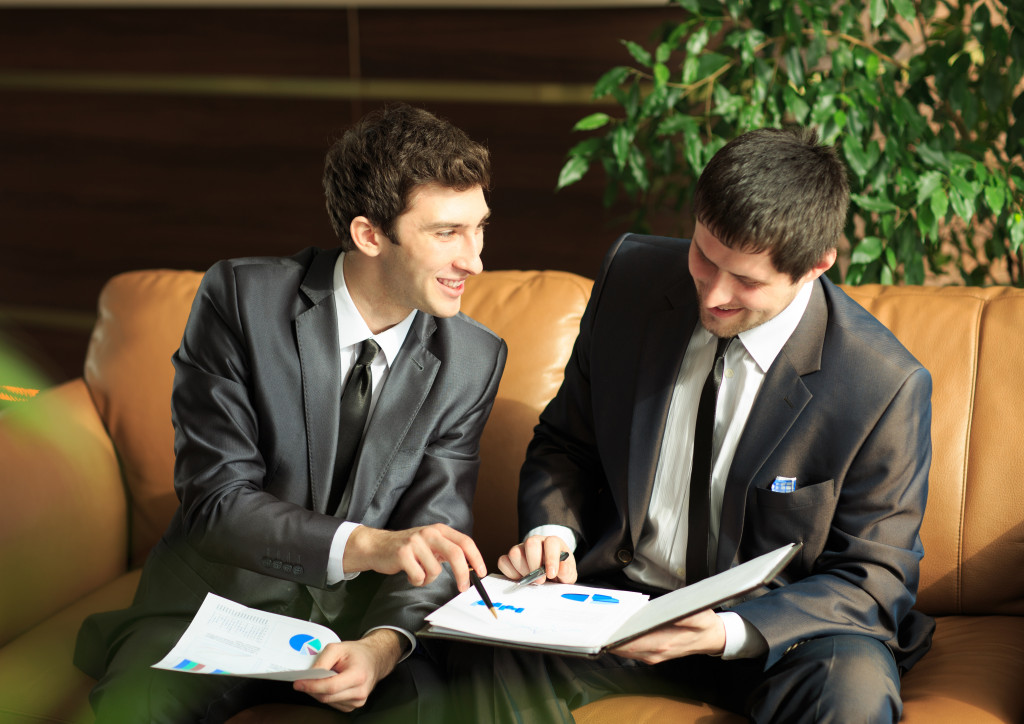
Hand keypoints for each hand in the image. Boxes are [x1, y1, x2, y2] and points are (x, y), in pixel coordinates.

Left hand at [293, 629, 402, 711]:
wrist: (373, 659)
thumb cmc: (357, 653)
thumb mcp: (338, 648)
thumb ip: (322, 661)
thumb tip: (309, 675)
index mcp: (358, 676)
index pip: (331, 686)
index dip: (312, 686)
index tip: (298, 683)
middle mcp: (360, 692)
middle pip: (327, 696)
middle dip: (311, 688)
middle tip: (303, 679)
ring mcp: (357, 701)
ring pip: (327, 701)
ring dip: (318, 692)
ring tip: (322, 677)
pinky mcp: (353, 706)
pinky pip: (332, 703)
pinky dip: (326, 694)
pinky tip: (330, 684)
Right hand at [344, 523, 485, 591]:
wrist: (378, 546)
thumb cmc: (408, 548)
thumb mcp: (431, 544)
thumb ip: (449, 551)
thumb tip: (471, 568)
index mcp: (440, 530)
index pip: (465, 542)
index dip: (476, 558)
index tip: (481, 573)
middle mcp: (429, 533)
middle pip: (455, 554)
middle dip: (463, 574)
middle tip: (463, 588)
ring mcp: (415, 542)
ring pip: (435, 570)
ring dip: (428, 579)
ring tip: (418, 572)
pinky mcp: (403, 554)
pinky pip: (419, 577)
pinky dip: (416, 581)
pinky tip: (409, 573)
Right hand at [497, 535, 575, 583]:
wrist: (550, 577)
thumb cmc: (559, 574)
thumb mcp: (568, 575)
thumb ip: (567, 572)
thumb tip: (561, 568)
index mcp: (553, 543)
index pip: (551, 542)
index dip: (551, 558)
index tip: (551, 574)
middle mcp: (536, 542)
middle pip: (530, 543)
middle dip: (534, 564)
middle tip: (540, 581)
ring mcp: (521, 548)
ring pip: (515, 552)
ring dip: (522, 570)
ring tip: (531, 580)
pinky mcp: (510, 558)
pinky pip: (503, 561)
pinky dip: (510, 573)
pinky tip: (520, 578)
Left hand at [609, 609, 724, 663]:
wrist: (712, 639)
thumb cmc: (705, 625)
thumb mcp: (699, 614)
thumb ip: (683, 614)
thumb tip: (666, 612)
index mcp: (664, 643)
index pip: (631, 642)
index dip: (614, 637)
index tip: (601, 628)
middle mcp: (656, 653)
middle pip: (623, 647)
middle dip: (607, 637)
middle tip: (594, 624)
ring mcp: (653, 655)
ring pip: (624, 651)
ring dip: (612, 640)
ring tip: (599, 626)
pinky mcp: (652, 654)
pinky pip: (630, 650)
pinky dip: (620, 642)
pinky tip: (614, 631)